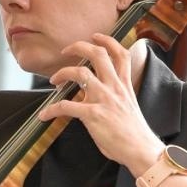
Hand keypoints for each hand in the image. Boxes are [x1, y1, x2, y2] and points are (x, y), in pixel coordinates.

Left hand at [39, 34, 162, 175]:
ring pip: (79, 72)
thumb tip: (92, 97)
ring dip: (62, 73)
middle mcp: (114, 87)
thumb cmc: (134, 133)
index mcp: (124, 85)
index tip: (95, 36)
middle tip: (65, 51)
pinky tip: (45, 115)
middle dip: (78, 46)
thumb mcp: (128, 107)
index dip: (107, 40)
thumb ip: (113, 97)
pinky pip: (66, 106)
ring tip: (54, 80)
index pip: (120, 54)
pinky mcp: (92, 114)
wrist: (141, 150)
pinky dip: (51, 109)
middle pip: (98, 54)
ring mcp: (103, 99)